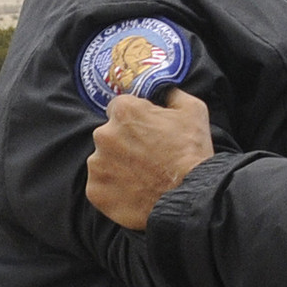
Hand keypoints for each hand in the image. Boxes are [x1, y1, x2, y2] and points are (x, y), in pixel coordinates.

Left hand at [85, 89, 215, 231]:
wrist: (188, 195)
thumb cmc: (191, 151)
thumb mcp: (192, 110)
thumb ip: (171, 95)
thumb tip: (164, 91)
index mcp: (124, 111)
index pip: (119, 107)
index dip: (134, 118)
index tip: (145, 129)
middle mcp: (103, 135)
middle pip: (109, 134)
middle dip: (124, 142)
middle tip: (146, 154)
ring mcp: (96, 164)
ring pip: (103, 160)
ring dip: (117, 165)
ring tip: (141, 174)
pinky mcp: (94, 190)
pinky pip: (100, 185)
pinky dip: (113, 187)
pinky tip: (134, 189)